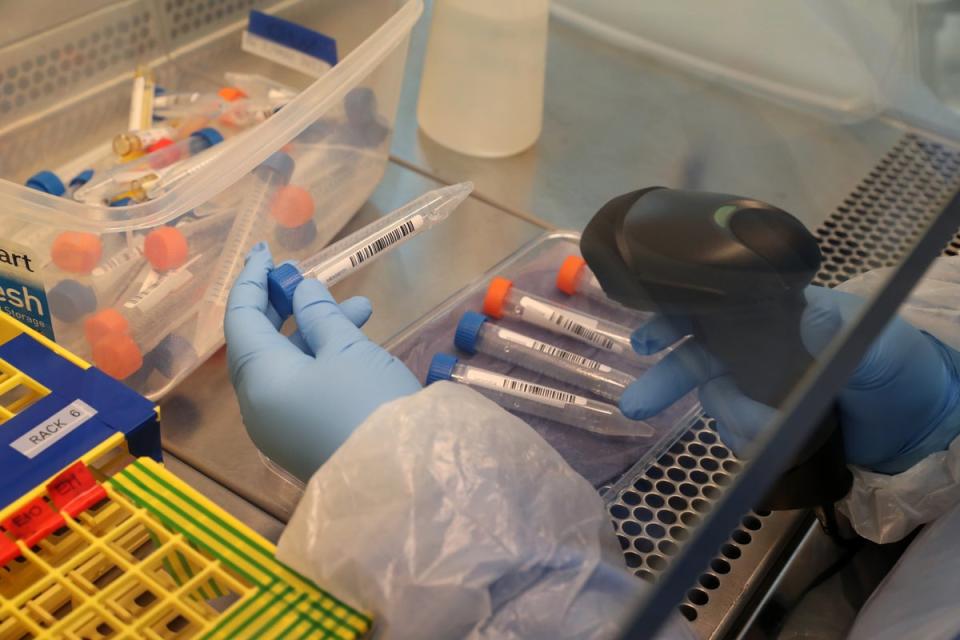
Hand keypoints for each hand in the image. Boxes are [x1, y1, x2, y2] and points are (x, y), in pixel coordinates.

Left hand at [225, 243, 421, 480]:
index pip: (240, 318)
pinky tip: (358, 346)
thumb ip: (320, 315)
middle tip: (307, 276)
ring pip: (286, 365)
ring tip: (361, 308)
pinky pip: (301, 388)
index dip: (252, 280)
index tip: (266, 252)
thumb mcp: (348, 349)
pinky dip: (322, 361)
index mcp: (259, 378)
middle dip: (284, 304)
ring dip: (315, 331)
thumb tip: (302, 291)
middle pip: (258, 342)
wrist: (399, 482)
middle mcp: (259, 404)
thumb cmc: (369, 404)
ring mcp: (280, 427)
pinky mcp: (304, 441)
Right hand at [619, 286, 959, 473]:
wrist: (917, 426)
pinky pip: (732, 433)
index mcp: (774, 313)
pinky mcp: (760, 423)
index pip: (711, 305)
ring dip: (733, 420)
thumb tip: (808, 312)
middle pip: (693, 355)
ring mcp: (753, 386)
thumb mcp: (877, 345)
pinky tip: (769, 442)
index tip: (646, 340)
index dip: (671, 318)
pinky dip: (746, 441)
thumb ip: (843, 331)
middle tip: (637, 405)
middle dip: (665, 380)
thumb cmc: (899, 368)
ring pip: (714, 401)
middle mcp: (753, 347)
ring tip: (767, 432)